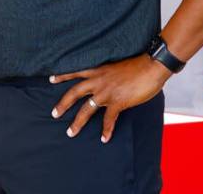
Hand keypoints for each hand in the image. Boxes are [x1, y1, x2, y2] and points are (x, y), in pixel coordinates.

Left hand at [50, 54, 170, 142]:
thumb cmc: (138, 63)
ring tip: (70, 132)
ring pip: (86, 109)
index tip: (51, 79)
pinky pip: (108, 119)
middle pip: (74, 93)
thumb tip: (107, 78)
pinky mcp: (118, 102)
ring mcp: (107, 92)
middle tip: (54, 113)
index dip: (63, 75)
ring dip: (77, 122)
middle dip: (63, 104)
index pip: (75, 71)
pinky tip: (104, 138)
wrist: (151, 65)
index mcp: (98, 69)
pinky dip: (106, 130)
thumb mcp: (117, 63)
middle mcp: (99, 80)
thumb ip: (108, 72)